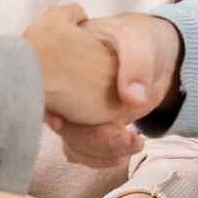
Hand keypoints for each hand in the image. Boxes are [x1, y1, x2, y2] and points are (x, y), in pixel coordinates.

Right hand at [26, 5, 151, 163]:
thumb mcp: (140, 42)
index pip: (42, 87)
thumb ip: (137, 64)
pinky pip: (84, 149)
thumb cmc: (140, 40)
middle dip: (89, 137)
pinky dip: (104, 156)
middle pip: (59, 122)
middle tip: (123, 135)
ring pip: (73, 141)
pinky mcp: (90, 125)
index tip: (59, 123)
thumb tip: (131, 99)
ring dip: (101, 150)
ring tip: (135, 142)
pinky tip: (128, 149)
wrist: (154, 55)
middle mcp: (64, 88)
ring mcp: (76, 109)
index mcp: (63, 60)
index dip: (44, 108)